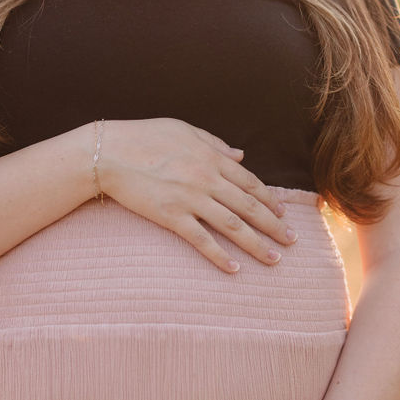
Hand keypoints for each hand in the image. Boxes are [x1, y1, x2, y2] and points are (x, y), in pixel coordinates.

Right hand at [96, 118, 297, 273]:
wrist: (108, 152)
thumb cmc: (143, 136)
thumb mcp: (183, 130)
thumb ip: (215, 143)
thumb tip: (241, 155)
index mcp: (212, 158)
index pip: (250, 183)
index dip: (270, 200)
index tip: (283, 214)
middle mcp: (208, 179)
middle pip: (250, 208)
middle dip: (274, 226)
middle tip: (292, 242)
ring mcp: (191, 199)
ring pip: (233, 227)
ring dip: (257, 245)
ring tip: (274, 260)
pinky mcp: (172, 216)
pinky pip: (202, 241)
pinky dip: (220, 257)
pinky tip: (234, 270)